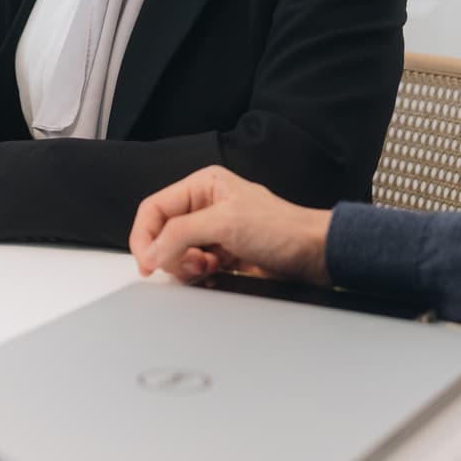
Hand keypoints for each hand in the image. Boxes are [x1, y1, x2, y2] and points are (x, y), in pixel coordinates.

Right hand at [129, 165, 332, 284]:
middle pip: (162, 233)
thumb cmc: (282, 228)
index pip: (154, 208)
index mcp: (202, 185)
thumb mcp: (226, 223)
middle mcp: (204, 206)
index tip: (146, 262)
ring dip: (185, 266)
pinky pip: (193, 268)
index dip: (145, 235)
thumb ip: (181, 234)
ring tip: (208, 268)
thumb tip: (151, 251)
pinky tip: (215, 274)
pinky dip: (197, 276)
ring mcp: (213, 232)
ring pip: (176, 253)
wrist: (315, 255)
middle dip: (169, 253)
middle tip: (189, 265)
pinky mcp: (222, 255)